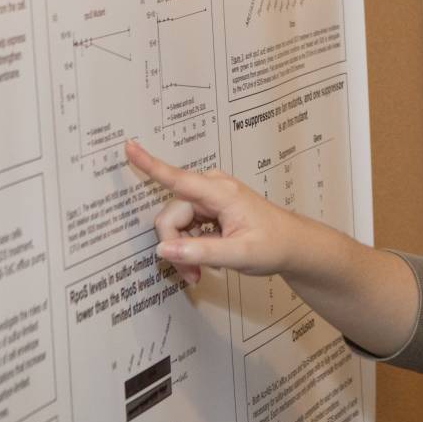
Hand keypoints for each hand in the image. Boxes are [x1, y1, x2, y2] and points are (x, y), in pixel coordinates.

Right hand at [128, 140, 304, 284]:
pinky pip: (185, 227)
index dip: (150, 164)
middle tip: (191, 275)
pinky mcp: (209, 209)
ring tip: (199, 272)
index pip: (179, 179)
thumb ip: (201, 252)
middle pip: (171, 215)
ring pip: (175, 224)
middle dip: (175, 246)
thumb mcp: (239, 254)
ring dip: (182, 250)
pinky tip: (204, 261)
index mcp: (222, 193)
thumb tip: (163, 250)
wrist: (293, 245)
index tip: (129, 146)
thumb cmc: (273, 245)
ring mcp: (210, 199)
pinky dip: (189, 247)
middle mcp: (212, 190)